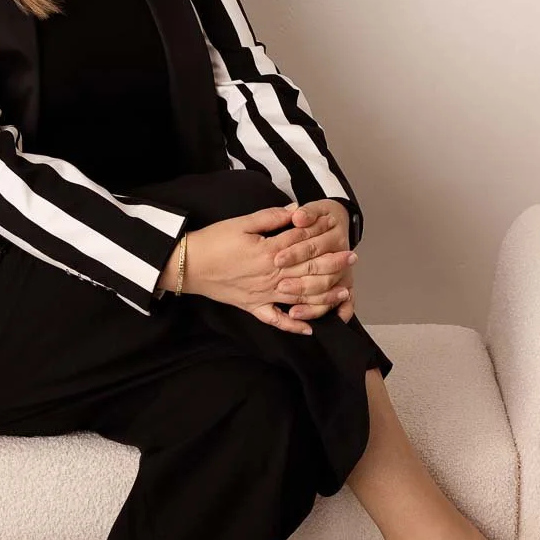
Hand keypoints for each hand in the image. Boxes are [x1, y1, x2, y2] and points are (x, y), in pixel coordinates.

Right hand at [166, 201, 354, 334]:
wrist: (187, 265)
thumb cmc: (213, 241)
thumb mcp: (241, 223)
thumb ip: (271, 217)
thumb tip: (296, 211)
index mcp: (268, 252)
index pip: (302, 244)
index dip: (322, 238)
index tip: (340, 233)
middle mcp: (270, 276)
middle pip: (308, 271)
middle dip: (332, 265)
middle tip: (351, 259)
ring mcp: (263, 294)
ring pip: (300, 297)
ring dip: (324, 296)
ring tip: (343, 292)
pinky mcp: (252, 307)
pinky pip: (276, 320)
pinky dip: (293, 325)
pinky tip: (310, 329)